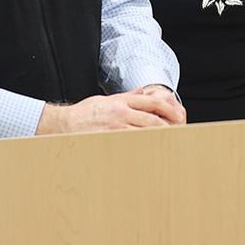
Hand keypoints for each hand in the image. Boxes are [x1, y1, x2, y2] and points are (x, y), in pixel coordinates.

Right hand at [36, 89, 185, 134]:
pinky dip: (144, 147)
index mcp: (121, 101)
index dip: (168, 109)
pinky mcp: (110, 140)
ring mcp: (115, 127)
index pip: (151, 102)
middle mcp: (120, 112)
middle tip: (180, 133)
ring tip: (171, 144)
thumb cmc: (84, 113)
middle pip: (152, 119)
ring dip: (159, 138)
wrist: (63, 124)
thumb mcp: (106, 99)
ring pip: (145, 132)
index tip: (178, 116)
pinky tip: (152, 152)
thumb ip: (126, 97)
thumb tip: (143, 93)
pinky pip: (132, 144)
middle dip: (169, 126)